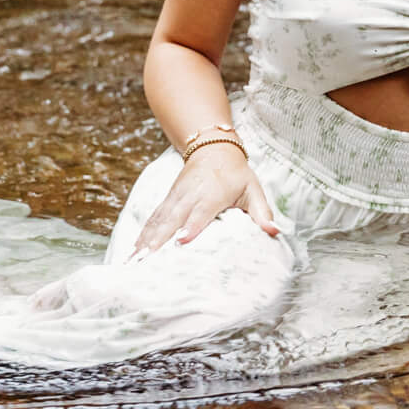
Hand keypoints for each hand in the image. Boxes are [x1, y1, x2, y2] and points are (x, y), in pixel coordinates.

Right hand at [133, 144, 279, 253]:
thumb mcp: (253, 189)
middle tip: (148, 260)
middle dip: (160, 239)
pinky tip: (133, 250)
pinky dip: (142, 234)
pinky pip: (153, 218)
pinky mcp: (168, 200)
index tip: (182, 241)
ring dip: (146, 240)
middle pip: (173, 218)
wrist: (213, 148)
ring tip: (134, 261)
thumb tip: (274, 231)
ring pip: (159, 220)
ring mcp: (176, 197)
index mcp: (213, 193)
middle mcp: (190, 195)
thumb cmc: (237, 173)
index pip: (201, 211)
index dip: (192, 225)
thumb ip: (262, 212)